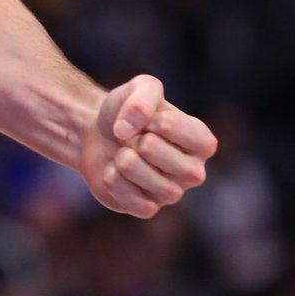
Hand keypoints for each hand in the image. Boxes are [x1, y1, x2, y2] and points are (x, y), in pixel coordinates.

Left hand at [79, 74, 216, 217]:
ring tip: (121, 152)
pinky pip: (138, 206)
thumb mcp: (138, 88)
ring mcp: (171, 193)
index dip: (167, 124)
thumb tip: (128, 130)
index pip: (201, 141)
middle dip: (144, 144)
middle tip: (134, 138)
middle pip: (179, 166)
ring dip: (127, 162)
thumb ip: (142, 98)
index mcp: (200, 141)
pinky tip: (112, 169)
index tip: (151, 118)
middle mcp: (192, 171)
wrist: (94, 130)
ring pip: (162, 190)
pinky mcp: (146, 208)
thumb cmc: (126, 111)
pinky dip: (116, 182)